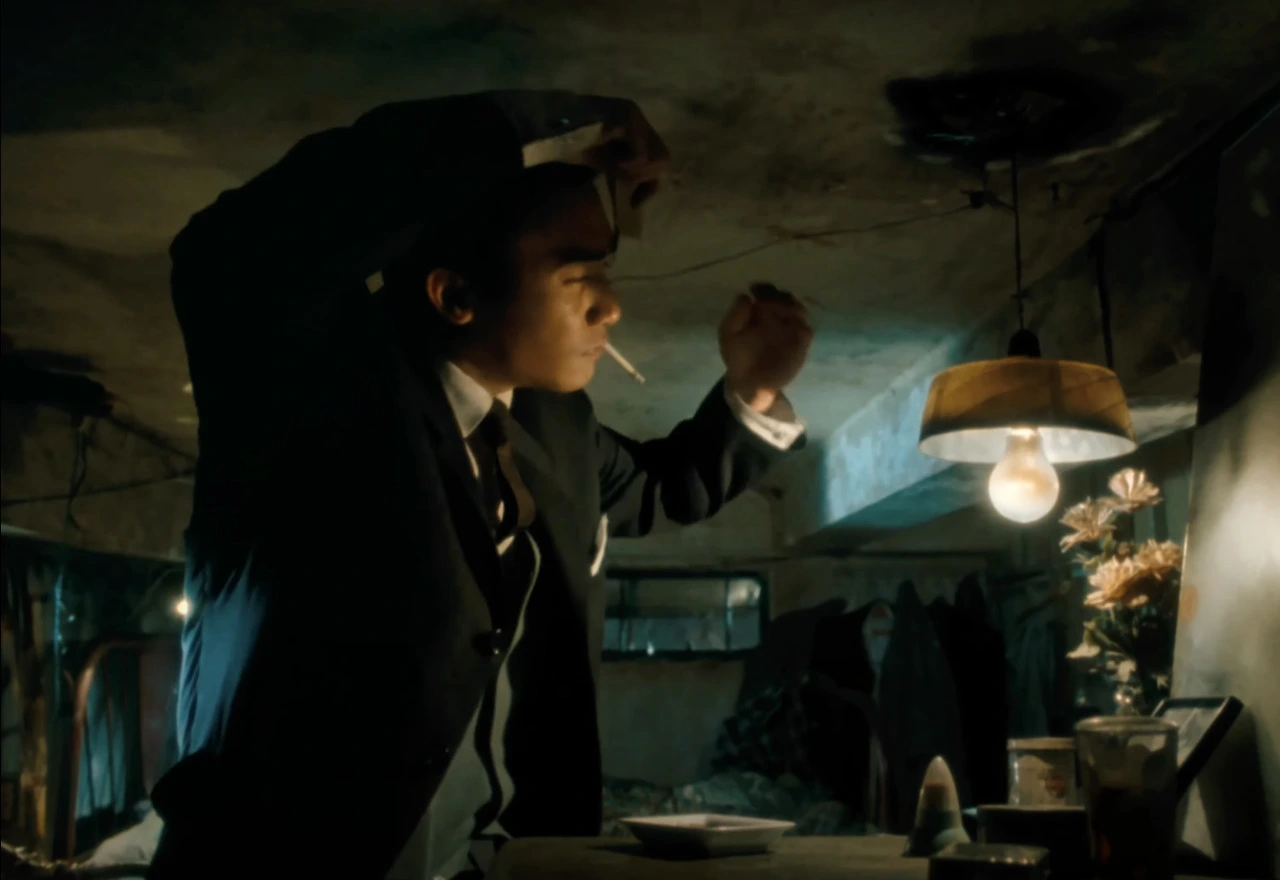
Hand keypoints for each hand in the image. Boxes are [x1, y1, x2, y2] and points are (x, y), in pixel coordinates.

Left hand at [719, 283, 813, 412]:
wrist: (750, 382)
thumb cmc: (738, 356)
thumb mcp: (729, 334)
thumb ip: (735, 315)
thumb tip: (746, 297)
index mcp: (760, 310)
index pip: (766, 291)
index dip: (764, 289)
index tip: (757, 291)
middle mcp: (778, 315)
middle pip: (784, 296)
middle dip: (778, 297)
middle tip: (769, 305)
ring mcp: (791, 327)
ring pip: (798, 308)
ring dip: (791, 308)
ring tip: (781, 314)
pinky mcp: (801, 343)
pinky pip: (806, 329)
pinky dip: (800, 325)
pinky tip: (790, 327)